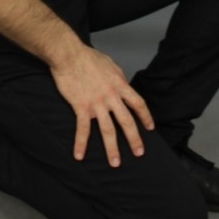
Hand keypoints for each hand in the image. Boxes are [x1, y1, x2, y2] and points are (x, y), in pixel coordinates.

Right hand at [50, 46, 154, 167]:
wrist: (69, 55)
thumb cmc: (88, 56)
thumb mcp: (110, 63)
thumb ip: (118, 76)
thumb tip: (123, 83)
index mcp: (120, 85)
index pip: (138, 104)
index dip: (145, 117)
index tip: (150, 128)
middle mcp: (111, 96)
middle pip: (127, 121)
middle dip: (134, 139)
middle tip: (139, 153)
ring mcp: (97, 103)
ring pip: (108, 130)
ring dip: (112, 148)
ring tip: (115, 163)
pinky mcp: (81, 106)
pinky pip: (82, 129)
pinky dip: (80, 143)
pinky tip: (79, 155)